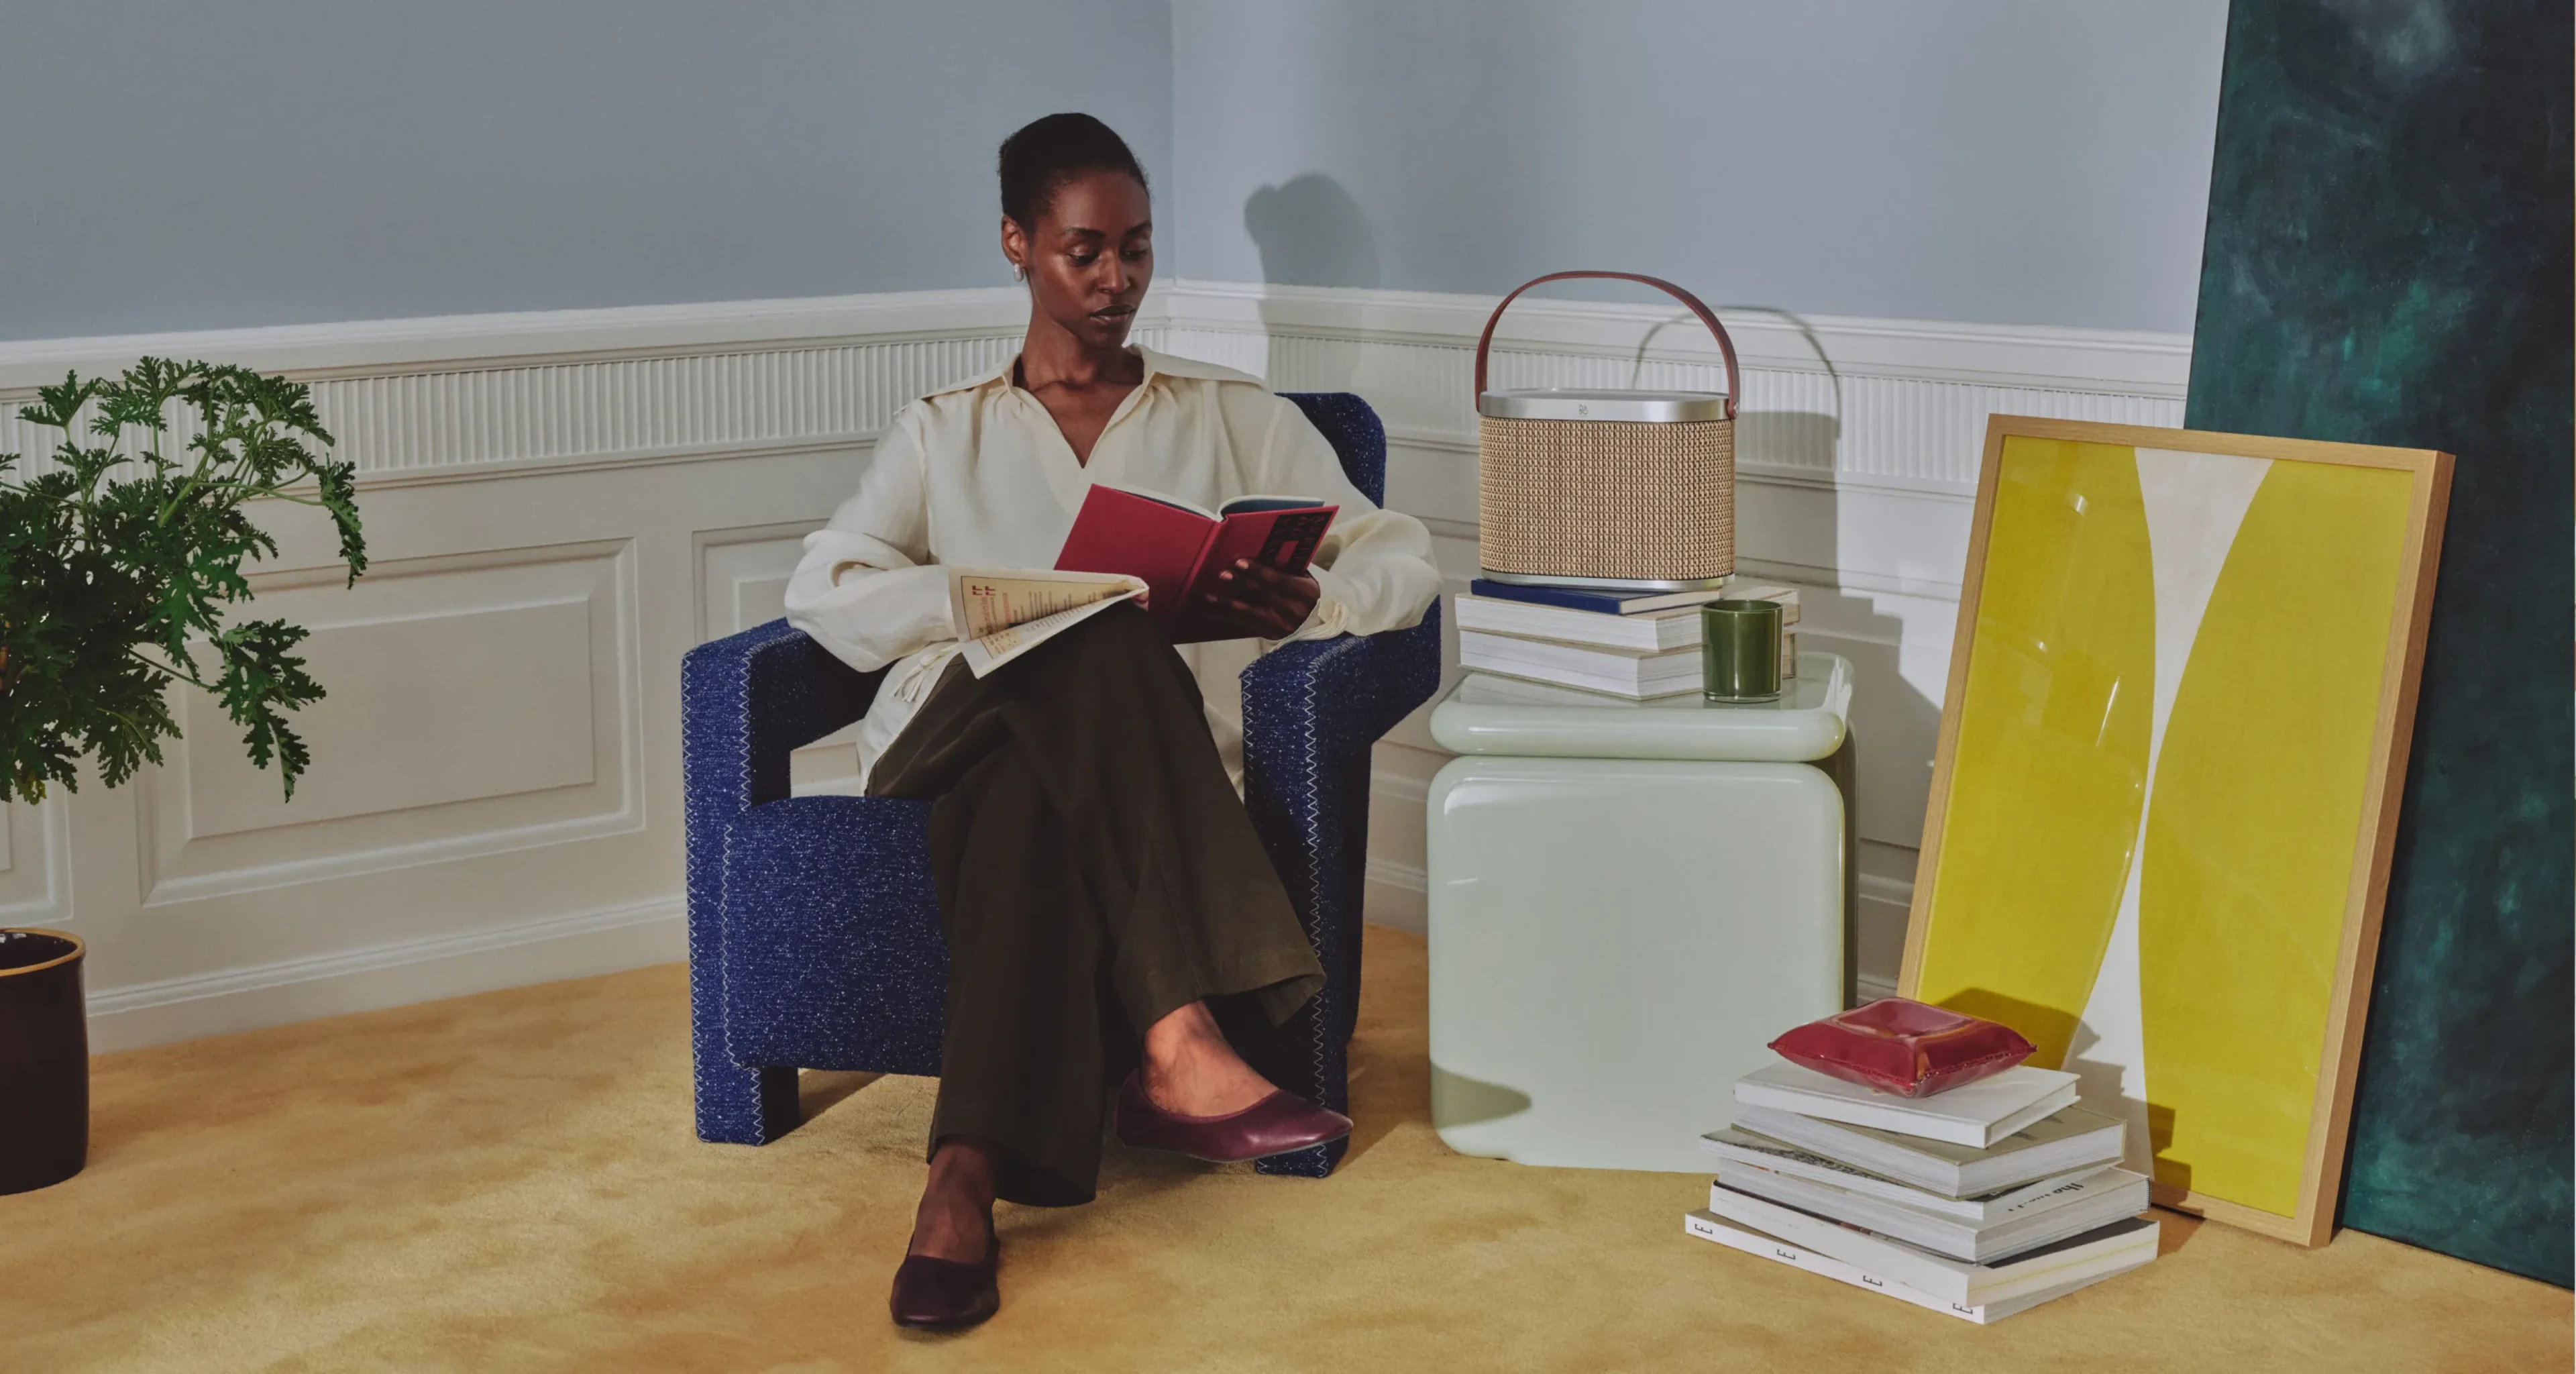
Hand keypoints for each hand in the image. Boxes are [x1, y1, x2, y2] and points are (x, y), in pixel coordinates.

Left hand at [1198, 558, 1319, 638]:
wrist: (1319, 625)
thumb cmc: (1308, 594)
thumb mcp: (1304, 578)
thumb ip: (1286, 568)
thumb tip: (1260, 552)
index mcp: (1306, 592)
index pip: (1280, 580)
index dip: (1259, 571)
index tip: (1240, 562)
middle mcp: (1294, 610)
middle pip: (1263, 595)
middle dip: (1240, 584)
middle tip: (1222, 574)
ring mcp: (1282, 624)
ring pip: (1251, 612)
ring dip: (1228, 603)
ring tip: (1210, 596)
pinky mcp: (1270, 633)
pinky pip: (1246, 625)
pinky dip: (1227, 618)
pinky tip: (1212, 612)